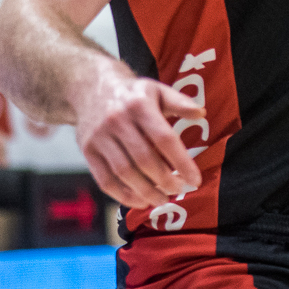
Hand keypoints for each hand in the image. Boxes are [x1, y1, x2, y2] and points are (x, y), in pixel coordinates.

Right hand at [73, 65, 204, 208]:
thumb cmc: (132, 94)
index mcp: (139, 105)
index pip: (164, 138)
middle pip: (144, 159)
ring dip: (146, 192)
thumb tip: (201, 113)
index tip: (195, 180)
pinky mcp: (87, 150)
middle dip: (165, 181)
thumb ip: (180, 102)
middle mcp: (117, 120)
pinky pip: (105, 180)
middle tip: (180, 190)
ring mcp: (99, 136)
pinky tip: (140, 201)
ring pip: (124, 173)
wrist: (90, 88)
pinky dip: (123, 195)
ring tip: (163, 199)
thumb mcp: (157, 89)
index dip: (181, 162)